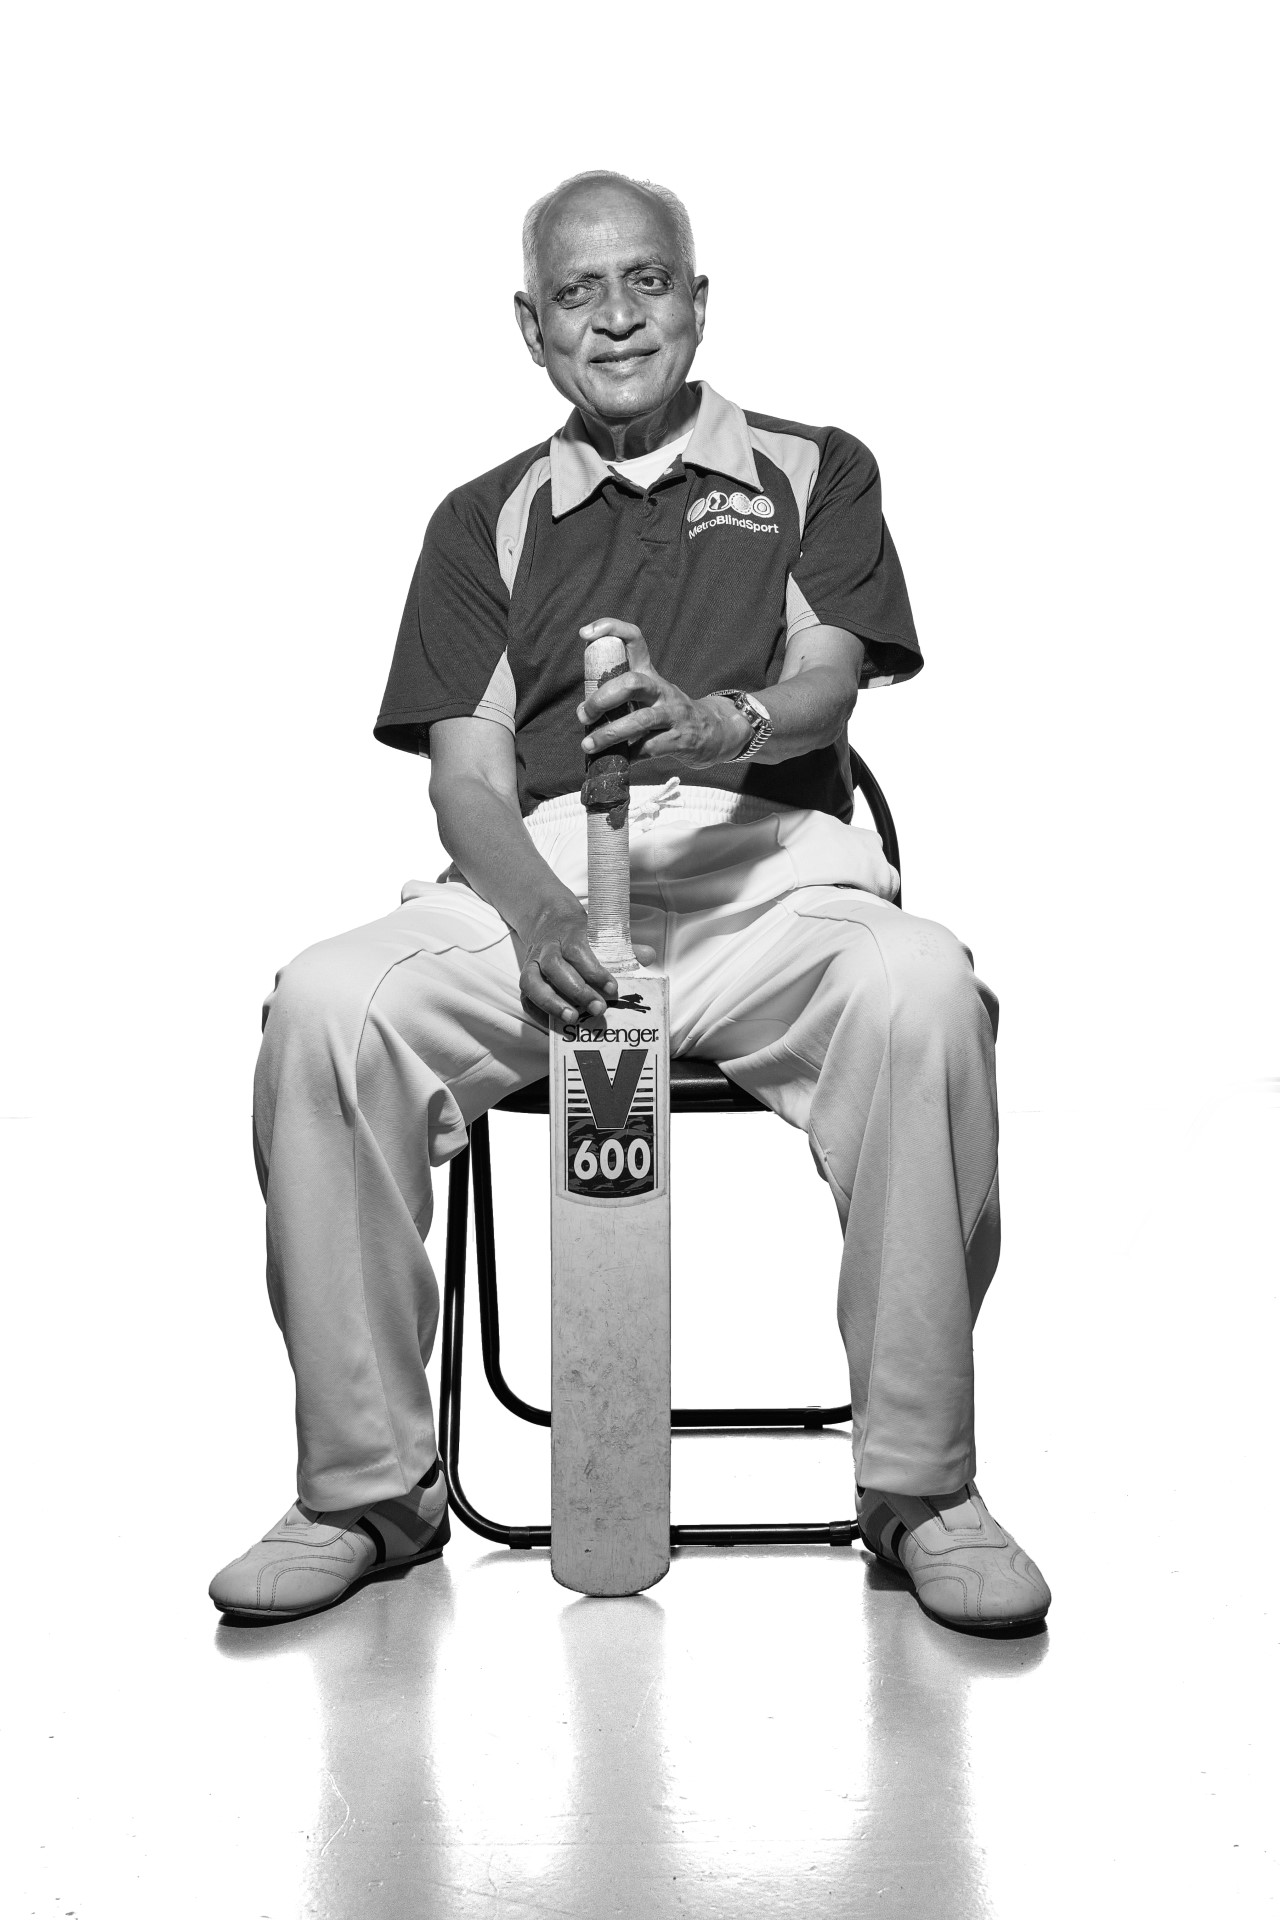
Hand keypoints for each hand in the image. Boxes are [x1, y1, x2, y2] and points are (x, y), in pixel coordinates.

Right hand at [519, 896, 655, 1026]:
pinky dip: (539, 1012)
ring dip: (552, 1003)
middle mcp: (547, 949)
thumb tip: (648, 956)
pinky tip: (557, 1024)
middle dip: (577, 991)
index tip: (612, 988)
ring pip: (532, 982)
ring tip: (572, 1018)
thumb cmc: (582, 935)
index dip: (594, 971)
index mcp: (569, 934)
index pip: (578, 950)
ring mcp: (532, 964)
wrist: (550, 922)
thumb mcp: (602, 934)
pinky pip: (526, 997)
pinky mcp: (526, 979)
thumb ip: (626, 947)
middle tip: (599, 1009)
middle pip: (555, 967)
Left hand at [577, 617, 750, 766]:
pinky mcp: (679, 740)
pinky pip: (648, 748)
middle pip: (632, 682)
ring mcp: (673, 714)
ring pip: (640, 720)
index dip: (611, 629)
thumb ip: (620, 696)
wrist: (712, 732)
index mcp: (650, 673)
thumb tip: (583, 712)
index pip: (634, 639)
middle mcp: (661, 689)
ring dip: (610, 733)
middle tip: (584, 714)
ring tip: (588, 744)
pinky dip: (628, 755)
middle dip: (603, 698)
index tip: (585, 634)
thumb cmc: (667, 713)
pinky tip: (615, 759)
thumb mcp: (650, 694)